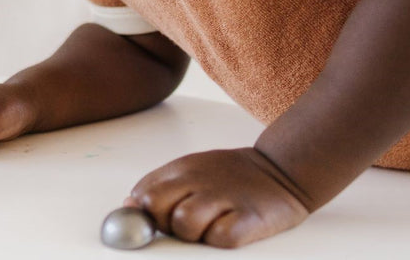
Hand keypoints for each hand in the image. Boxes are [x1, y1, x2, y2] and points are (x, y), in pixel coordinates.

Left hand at [128, 147, 311, 246]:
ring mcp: (223, 199)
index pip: (142, 195)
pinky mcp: (248, 219)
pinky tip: (229, 228)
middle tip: (184, 225)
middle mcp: (197, 181)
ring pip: (184, 223)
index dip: (143, 213)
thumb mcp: (190, 172)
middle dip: (163, 223)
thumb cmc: (230, 177)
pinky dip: (220, 239)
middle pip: (155, 207)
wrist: (281, 170)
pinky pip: (220, 237)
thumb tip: (128, 206)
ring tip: (211, 225)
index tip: (154, 221)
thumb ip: (159, 187)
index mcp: (180, 170)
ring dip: (192, 233)